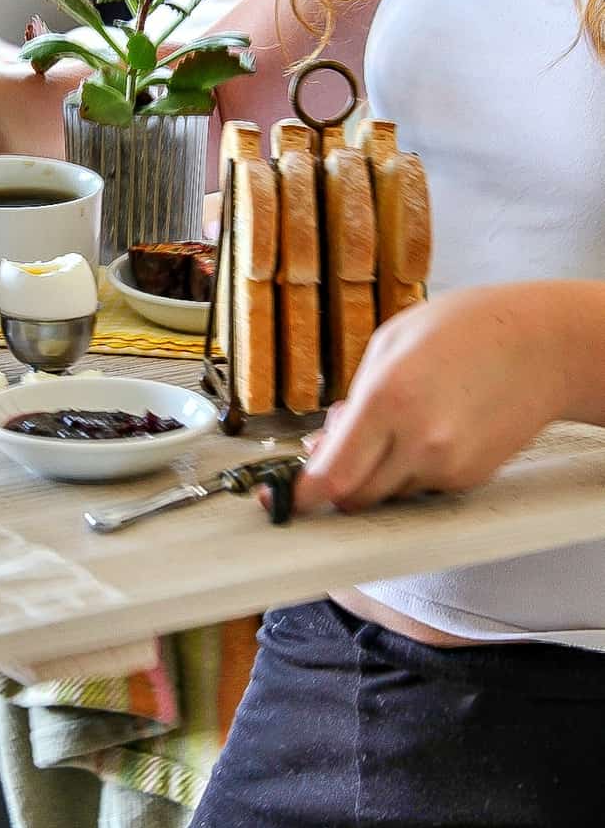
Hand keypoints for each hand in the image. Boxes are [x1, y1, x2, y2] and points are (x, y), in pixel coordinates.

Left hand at [268, 285, 569, 514]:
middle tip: (333, 452)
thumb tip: (324, 447)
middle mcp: (419, 442)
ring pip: (387, 494)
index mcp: (389, 399)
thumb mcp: (389, 344)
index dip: (303, 494)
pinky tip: (423, 430)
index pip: (332, 475)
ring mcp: (448, 465)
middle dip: (336, 483)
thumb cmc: (464, 330)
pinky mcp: (469, 478)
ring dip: (374, 473)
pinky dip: (408, 470)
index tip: (287, 497)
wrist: (541, 345)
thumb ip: (352, 400)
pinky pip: (419, 488)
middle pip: (355, 497)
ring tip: (392, 424)